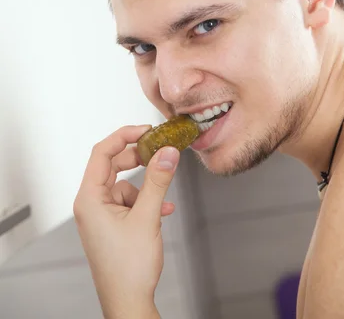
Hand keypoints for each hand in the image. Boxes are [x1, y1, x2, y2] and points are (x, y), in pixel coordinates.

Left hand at [73, 124, 179, 318]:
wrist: (128, 302)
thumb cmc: (128, 269)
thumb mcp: (147, 217)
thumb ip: (158, 180)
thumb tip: (167, 152)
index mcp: (89, 199)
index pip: (102, 153)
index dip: (124, 136)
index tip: (146, 130)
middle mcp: (91, 204)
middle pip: (112, 165)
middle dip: (138, 158)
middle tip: (158, 149)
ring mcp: (101, 215)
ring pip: (124, 184)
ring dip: (146, 186)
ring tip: (163, 195)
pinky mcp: (111, 224)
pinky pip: (129, 201)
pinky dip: (146, 201)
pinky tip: (163, 209)